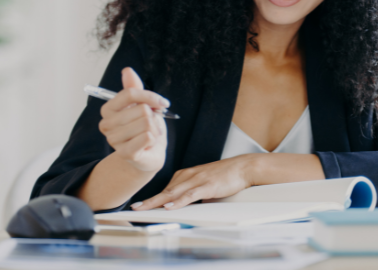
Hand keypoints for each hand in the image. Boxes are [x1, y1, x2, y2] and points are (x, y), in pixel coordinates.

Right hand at [98, 67, 168, 172]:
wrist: (148, 154)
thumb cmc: (143, 127)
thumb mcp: (140, 105)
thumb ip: (133, 88)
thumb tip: (127, 70)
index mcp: (108, 110)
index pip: (130, 94)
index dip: (150, 96)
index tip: (162, 103)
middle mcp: (106, 125)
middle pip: (142, 109)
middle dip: (154, 116)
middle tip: (152, 124)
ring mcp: (114, 141)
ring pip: (147, 123)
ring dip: (155, 129)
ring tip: (150, 134)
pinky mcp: (126, 154)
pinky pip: (148, 137)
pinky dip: (155, 138)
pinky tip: (149, 143)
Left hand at [133, 155, 254, 210]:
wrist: (242, 167)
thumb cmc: (224, 176)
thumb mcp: (204, 185)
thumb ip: (193, 195)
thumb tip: (183, 207)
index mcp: (186, 175)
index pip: (166, 189)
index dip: (152, 198)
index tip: (140, 205)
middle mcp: (188, 176)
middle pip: (165, 191)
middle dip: (149, 201)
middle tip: (135, 208)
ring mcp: (197, 180)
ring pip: (173, 193)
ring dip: (157, 201)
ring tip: (145, 209)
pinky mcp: (207, 186)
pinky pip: (190, 195)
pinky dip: (178, 201)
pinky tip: (169, 206)